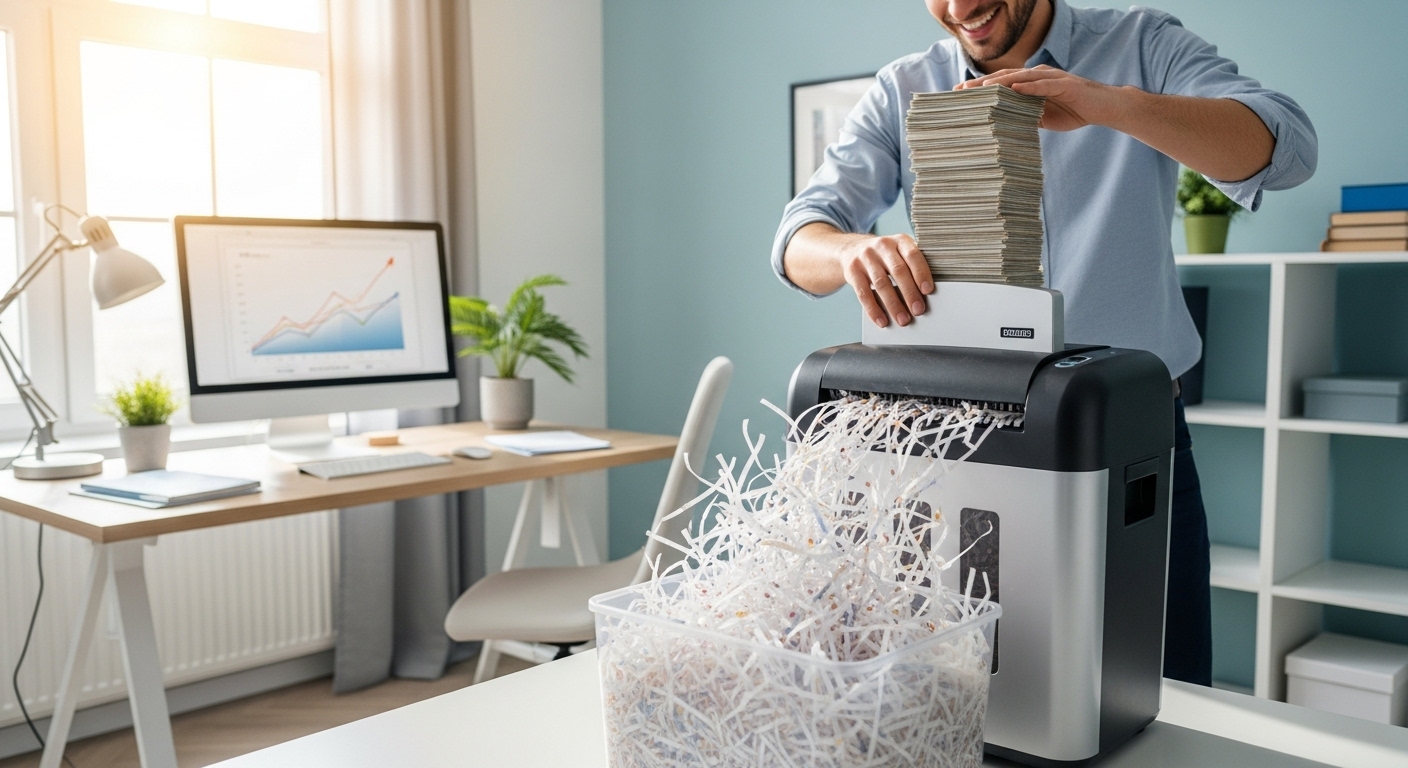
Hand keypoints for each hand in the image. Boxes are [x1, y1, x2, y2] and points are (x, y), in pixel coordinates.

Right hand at [838, 233, 932, 327]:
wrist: (852, 250)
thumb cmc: (885, 256)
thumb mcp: (900, 251)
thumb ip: (913, 265)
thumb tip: (927, 293)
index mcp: (899, 240)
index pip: (912, 255)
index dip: (921, 272)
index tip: (928, 290)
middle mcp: (882, 245)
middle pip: (898, 270)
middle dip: (909, 292)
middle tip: (918, 310)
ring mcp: (865, 257)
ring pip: (881, 283)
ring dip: (893, 304)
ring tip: (903, 319)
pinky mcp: (852, 271)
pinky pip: (863, 293)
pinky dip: (873, 309)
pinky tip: (882, 320)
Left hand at [956, 65, 1124, 131]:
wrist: (1104, 107)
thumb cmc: (1074, 111)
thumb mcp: (1043, 118)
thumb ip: (1024, 117)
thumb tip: (1003, 126)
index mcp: (1031, 83)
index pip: (1001, 84)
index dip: (981, 88)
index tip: (959, 93)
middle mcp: (1038, 76)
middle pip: (1005, 77)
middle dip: (982, 84)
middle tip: (961, 89)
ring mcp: (1051, 78)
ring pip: (1021, 77)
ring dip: (1001, 82)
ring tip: (982, 87)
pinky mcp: (1065, 84)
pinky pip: (1045, 84)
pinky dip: (1030, 86)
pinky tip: (1015, 88)